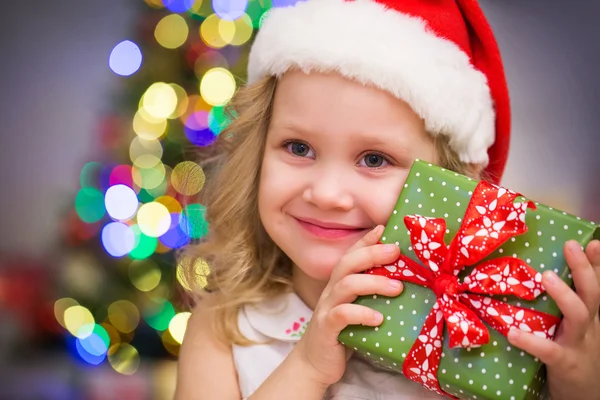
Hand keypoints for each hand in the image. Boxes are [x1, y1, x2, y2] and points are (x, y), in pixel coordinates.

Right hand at [293, 225, 403, 386]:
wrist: (315, 363)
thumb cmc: (343, 334)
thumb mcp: (357, 309)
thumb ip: (371, 294)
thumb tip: (403, 282)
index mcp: (339, 284)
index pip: (350, 255)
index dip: (365, 240)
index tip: (384, 228)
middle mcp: (331, 291)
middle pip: (348, 263)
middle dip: (372, 253)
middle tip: (396, 252)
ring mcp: (327, 308)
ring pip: (346, 285)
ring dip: (374, 283)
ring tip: (398, 288)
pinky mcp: (326, 328)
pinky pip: (342, 315)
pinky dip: (361, 313)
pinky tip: (378, 317)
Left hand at [506, 239, 599, 399]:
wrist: (586, 395)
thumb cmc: (576, 353)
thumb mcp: (579, 326)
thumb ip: (570, 301)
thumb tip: (550, 273)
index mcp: (591, 316)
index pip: (596, 285)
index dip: (596, 263)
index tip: (591, 242)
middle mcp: (589, 326)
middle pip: (592, 293)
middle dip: (584, 268)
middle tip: (571, 246)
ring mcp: (579, 344)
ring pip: (578, 315)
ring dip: (564, 294)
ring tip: (545, 276)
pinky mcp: (565, 363)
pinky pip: (549, 350)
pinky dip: (531, 341)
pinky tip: (513, 333)